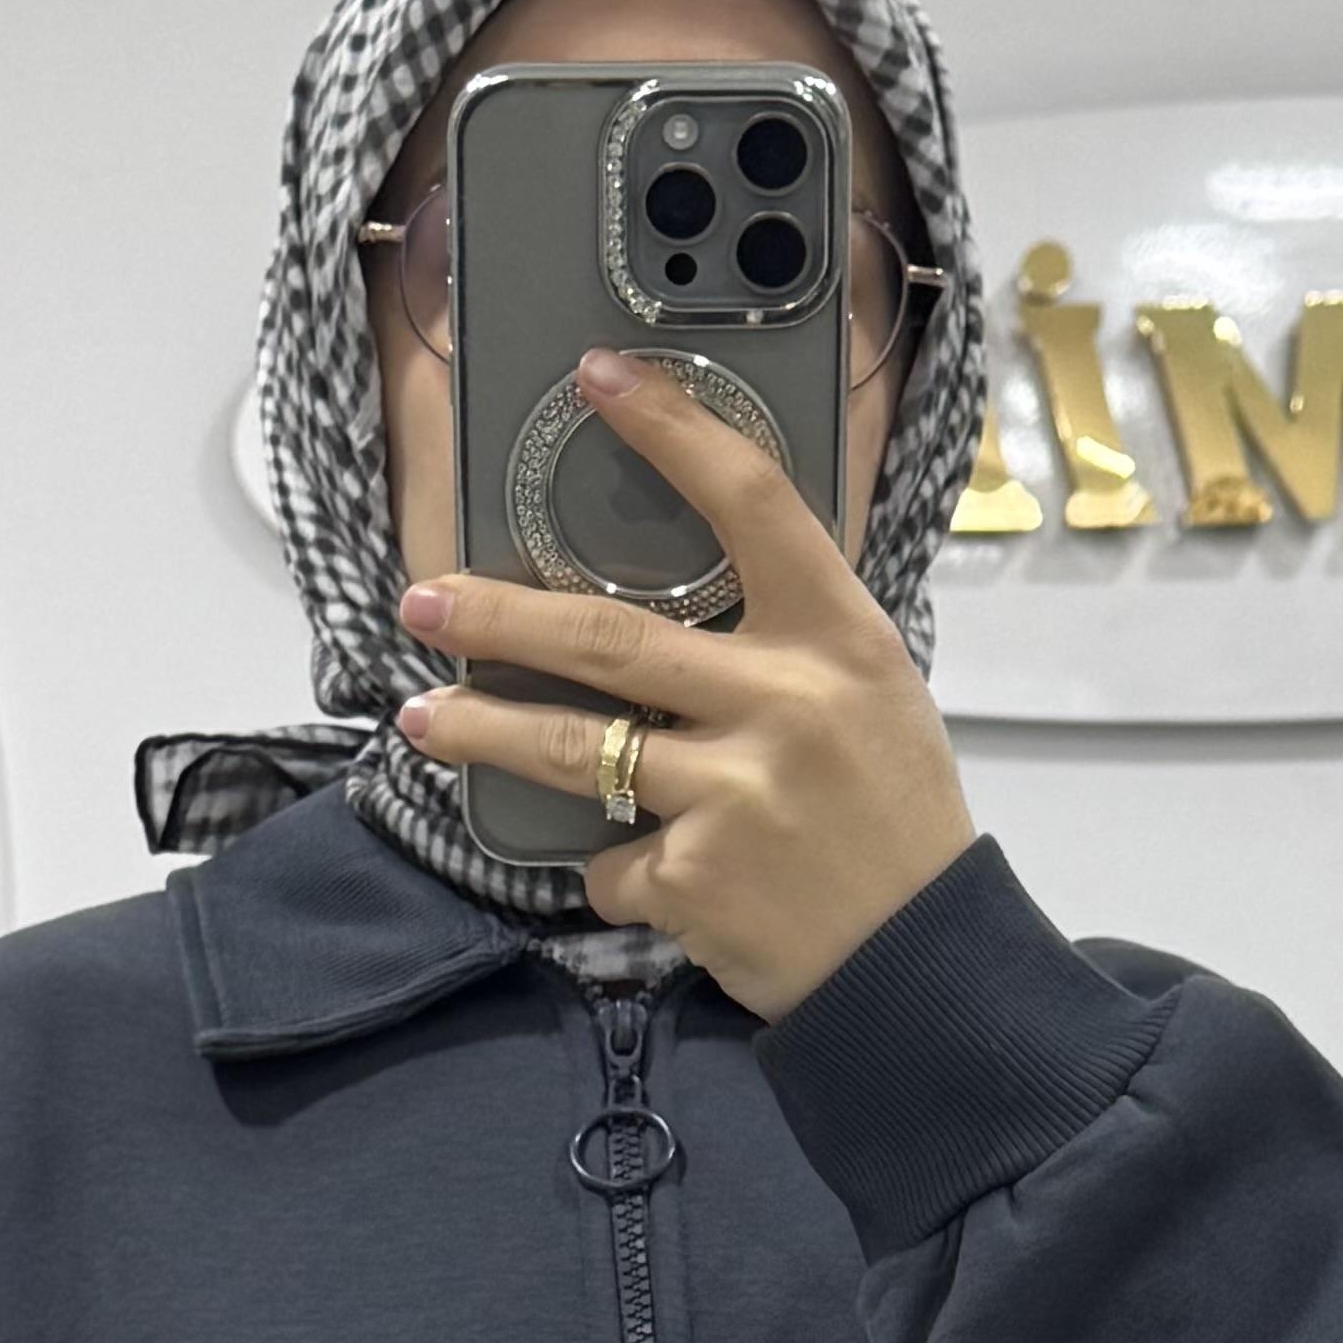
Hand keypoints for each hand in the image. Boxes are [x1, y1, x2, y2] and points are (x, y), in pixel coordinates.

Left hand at [391, 349, 974, 1019]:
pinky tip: (667, 882)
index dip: (672, 430)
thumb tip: (676, 598)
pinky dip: (620, 870)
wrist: (921, 966)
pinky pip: (611, 861)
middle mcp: (785, 705)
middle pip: (607, 637)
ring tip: (421, 720)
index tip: (600, 376)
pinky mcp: (693, 880)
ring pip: (569, 750)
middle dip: (497, 618)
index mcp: (841, 640)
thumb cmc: (895, 822)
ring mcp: (733, 794)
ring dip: (479, 733)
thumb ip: (789, 645)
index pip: (752, 504)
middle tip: (425, 601)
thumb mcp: (874, 700)